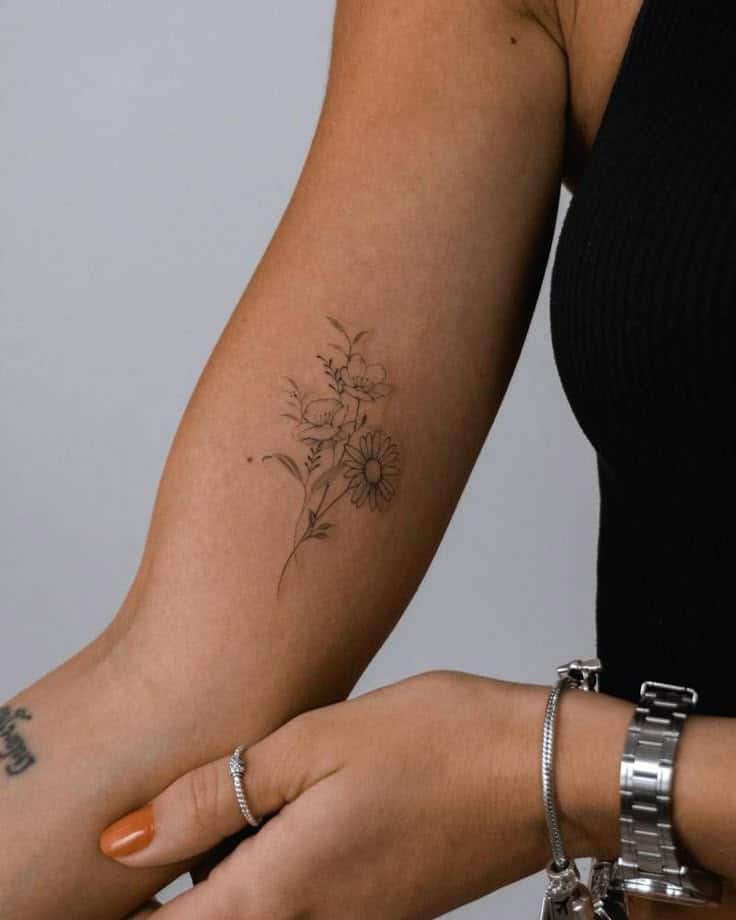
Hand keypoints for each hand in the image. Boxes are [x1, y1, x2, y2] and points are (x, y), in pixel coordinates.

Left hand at [99, 669, 631, 918]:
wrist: (544, 773)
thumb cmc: (441, 744)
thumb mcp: (315, 743)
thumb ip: (215, 797)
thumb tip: (126, 840)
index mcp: (282, 891)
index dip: (127, 906)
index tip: (120, 864)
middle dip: (176, 882)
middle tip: (180, 815)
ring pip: (249, 913)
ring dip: (223, 872)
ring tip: (235, 803)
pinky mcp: (374, 909)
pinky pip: (293, 905)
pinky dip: (266, 868)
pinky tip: (283, 811)